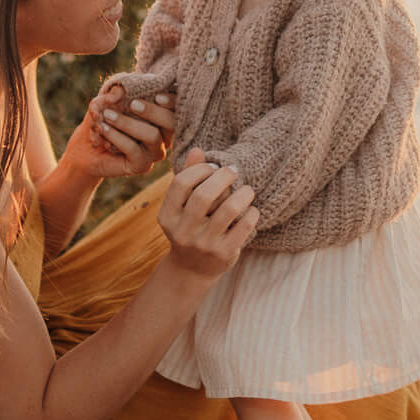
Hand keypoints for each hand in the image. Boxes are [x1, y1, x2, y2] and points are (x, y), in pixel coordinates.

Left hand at [61, 85, 174, 181]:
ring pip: (153, 136)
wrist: (85, 146)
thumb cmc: (102, 117)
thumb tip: (119, 91)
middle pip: (171, 122)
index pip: (177, 107)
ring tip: (107, 115)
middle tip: (132, 104)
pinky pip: (134, 150)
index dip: (172, 101)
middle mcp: (164, 134)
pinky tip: (104, 129)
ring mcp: (155, 151)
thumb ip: (116, 90)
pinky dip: (118, 137)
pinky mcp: (142, 165)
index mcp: (161, 114)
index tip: (157, 96)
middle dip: (153, 111)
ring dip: (128, 123)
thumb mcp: (108, 98)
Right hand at [157, 150, 257, 279]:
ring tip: (247, 190)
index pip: (181, 183)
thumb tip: (198, 150)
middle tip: (233, 171)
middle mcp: (183, 232)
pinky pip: (244, 226)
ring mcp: (204, 244)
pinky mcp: (224, 254)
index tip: (213, 167)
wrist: (192, 269)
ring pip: (228, 209)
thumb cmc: (190, 227)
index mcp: (167, 217)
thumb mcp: (182, 207)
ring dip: (242, 193)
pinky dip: (252, 212)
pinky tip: (251, 209)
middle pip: (204, 195)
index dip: (199, 169)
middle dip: (223, 177)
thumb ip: (188, 177)